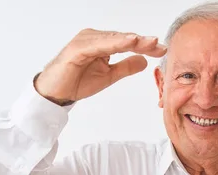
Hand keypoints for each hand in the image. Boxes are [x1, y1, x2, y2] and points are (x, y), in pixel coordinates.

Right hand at [35, 29, 166, 104]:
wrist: (54, 93)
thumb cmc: (77, 82)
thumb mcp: (108, 76)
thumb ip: (125, 67)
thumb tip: (144, 61)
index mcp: (102, 43)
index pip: (127, 42)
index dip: (145, 45)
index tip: (162, 50)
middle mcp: (94, 38)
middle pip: (123, 38)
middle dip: (142, 42)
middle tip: (160, 45)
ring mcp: (85, 40)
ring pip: (113, 39)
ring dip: (132, 40)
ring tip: (149, 42)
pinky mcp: (77, 48)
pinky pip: (99, 44)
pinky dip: (115, 42)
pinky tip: (129, 42)